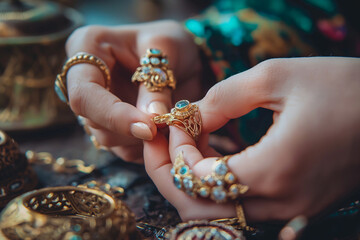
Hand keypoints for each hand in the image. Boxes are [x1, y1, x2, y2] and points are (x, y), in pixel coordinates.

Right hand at [65, 20, 201, 161]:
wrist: (180, 56)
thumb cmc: (170, 42)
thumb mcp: (167, 49)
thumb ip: (156, 85)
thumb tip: (151, 119)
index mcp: (87, 47)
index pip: (85, 93)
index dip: (114, 115)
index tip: (149, 128)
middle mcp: (83, 78)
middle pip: (92, 119)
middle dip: (130, 130)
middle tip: (166, 127)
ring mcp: (96, 104)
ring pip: (105, 137)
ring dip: (139, 140)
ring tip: (169, 126)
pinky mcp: (110, 122)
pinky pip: (121, 147)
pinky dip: (143, 147)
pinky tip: (162, 134)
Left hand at [144, 57, 359, 220]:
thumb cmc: (345, 89)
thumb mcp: (278, 77)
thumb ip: (223, 97)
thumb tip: (188, 116)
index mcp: (274, 171)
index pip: (199, 178)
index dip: (177, 150)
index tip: (176, 121)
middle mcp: (280, 203)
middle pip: (200, 207)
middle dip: (170, 175)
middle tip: (159, 143)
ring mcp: (290, 211)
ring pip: (219, 212)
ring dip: (191, 182)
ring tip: (182, 146)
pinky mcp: (296, 206)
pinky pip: (241, 206)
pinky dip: (216, 186)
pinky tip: (212, 156)